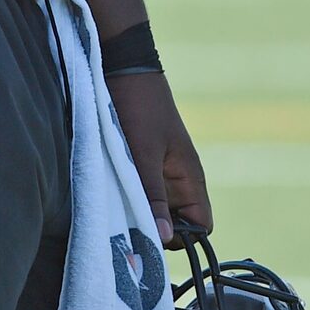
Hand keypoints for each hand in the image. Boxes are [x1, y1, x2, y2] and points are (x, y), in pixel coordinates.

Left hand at [107, 70, 211, 245]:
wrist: (122, 69)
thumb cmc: (139, 108)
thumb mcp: (143, 156)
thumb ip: (152, 197)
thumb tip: (163, 239)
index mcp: (190, 178)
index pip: (201, 225)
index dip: (184, 239)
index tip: (154, 240)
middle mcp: (177, 181)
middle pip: (175, 224)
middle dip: (156, 231)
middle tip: (128, 234)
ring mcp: (157, 175)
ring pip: (153, 211)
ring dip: (137, 216)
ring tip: (115, 217)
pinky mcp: (137, 168)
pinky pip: (137, 196)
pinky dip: (125, 202)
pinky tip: (107, 200)